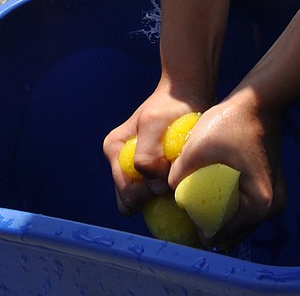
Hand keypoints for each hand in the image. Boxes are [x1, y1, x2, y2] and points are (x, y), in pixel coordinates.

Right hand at [103, 88, 208, 214]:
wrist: (185, 97)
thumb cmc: (170, 106)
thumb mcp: (154, 122)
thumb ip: (146, 155)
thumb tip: (153, 186)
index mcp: (114, 150)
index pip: (127, 193)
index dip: (149, 190)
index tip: (168, 170)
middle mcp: (120, 163)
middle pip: (133, 202)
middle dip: (155, 194)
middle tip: (174, 172)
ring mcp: (135, 170)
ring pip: (145, 202)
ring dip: (163, 192)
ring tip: (176, 169)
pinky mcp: (150, 175)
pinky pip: (156, 197)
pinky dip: (169, 190)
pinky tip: (180, 173)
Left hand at [168, 88, 285, 245]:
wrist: (259, 99)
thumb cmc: (231, 120)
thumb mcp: (198, 145)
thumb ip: (180, 172)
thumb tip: (170, 190)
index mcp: (259, 204)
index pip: (223, 233)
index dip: (199, 227)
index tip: (183, 217)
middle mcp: (272, 207)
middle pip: (233, 231)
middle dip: (210, 224)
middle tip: (188, 213)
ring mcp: (274, 198)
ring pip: (240, 219)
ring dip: (221, 214)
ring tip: (198, 203)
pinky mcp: (272, 187)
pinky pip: (246, 206)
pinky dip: (231, 204)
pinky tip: (213, 194)